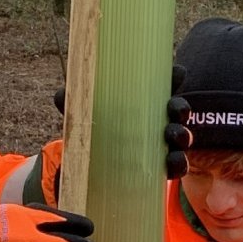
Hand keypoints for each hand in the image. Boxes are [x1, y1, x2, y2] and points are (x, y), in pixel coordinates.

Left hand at [51, 67, 191, 182]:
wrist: (93, 168)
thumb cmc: (96, 131)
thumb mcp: (84, 115)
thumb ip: (74, 105)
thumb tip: (61, 97)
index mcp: (144, 101)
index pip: (163, 85)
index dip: (174, 77)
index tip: (179, 73)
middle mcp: (158, 120)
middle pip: (177, 109)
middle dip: (180, 107)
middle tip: (175, 108)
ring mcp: (163, 145)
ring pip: (181, 136)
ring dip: (181, 134)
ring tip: (173, 135)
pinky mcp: (161, 169)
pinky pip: (176, 166)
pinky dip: (178, 163)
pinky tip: (172, 161)